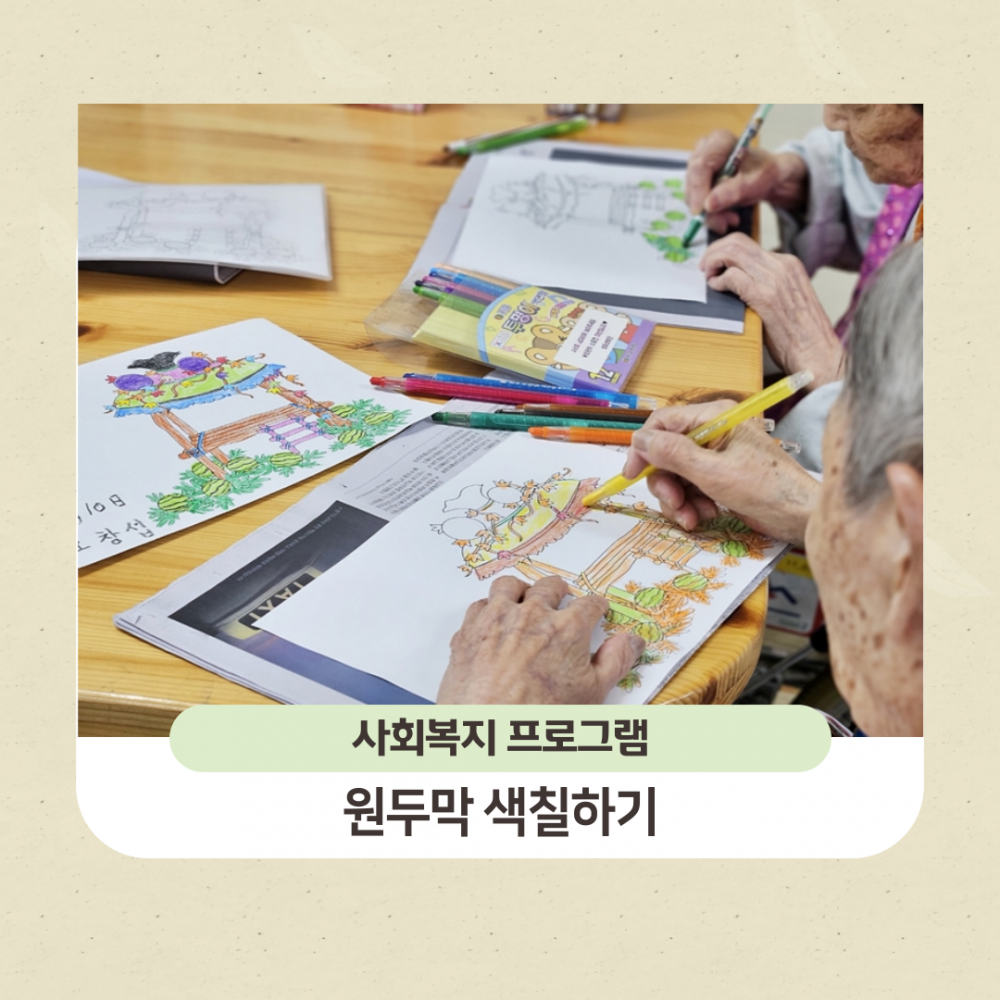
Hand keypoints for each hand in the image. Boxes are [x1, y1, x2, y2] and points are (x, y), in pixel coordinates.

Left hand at [437, 575, 643, 704]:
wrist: (488, 730)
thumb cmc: (540, 717)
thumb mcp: (591, 693)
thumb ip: (615, 661)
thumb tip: (632, 641)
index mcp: (567, 628)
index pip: (589, 604)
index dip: (596, 606)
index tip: (596, 609)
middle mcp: (532, 615)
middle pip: (549, 586)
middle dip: (560, 590)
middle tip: (562, 598)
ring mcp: (497, 619)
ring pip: (509, 586)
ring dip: (520, 590)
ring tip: (525, 598)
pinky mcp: (470, 630)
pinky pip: (479, 605)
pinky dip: (489, 609)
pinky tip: (493, 620)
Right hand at [622, 400, 819, 544]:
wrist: (800, 517)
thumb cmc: (766, 489)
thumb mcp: (714, 472)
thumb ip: (674, 454)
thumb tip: (640, 440)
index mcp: (714, 417)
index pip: (663, 423)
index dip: (644, 449)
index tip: (633, 475)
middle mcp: (712, 432)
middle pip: (665, 453)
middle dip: (666, 483)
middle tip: (675, 504)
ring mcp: (715, 455)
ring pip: (675, 475)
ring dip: (679, 499)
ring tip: (694, 517)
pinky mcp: (719, 476)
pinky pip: (689, 487)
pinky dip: (691, 504)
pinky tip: (706, 515)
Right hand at [686, 130, 808, 233]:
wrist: (765, 174)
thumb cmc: (763, 172)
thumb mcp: (754, 182)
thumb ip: (732, 192)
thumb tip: (708, 205)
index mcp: (719, 141)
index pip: (700, 165)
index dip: (698, 189)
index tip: (701, 212)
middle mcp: (703, 150)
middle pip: (693, 181)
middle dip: (706, 207)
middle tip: (725, 222)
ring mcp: (698, 166)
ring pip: (692, 195)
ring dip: (710, 214)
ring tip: (731, 219)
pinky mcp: (697, 181)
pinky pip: (696, 201)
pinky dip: (710, 214)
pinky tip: (725, 216)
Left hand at [700, 233, 844, 387]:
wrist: (817, 352)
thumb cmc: (802, 335)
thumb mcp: (788, 298)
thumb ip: (768, 284)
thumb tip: (739, 281)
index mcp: (789, 264)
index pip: (748, 244)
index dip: (725, 252)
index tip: (715, 265)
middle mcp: (782, 265)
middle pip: (738, 242)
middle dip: (714, 252)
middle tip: (704, 268)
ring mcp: (774, 278)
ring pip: (732, 252)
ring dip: (713, 262)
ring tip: (707, 278)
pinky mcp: (764, 295)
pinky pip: (732, 277)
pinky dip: (718, 281)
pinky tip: (716, 290)